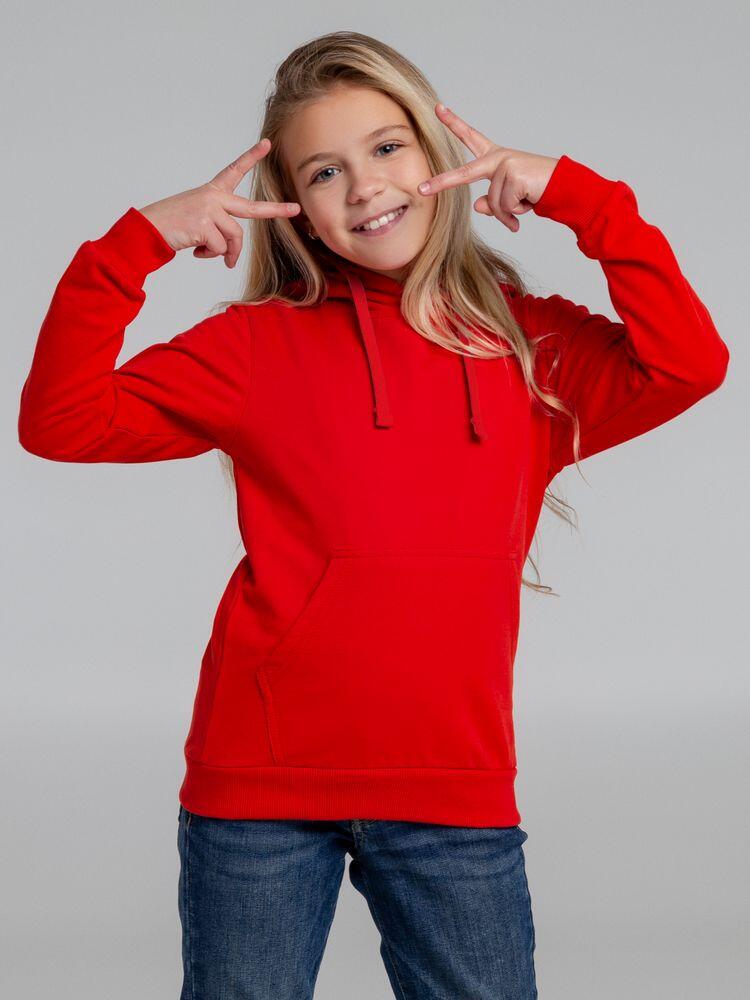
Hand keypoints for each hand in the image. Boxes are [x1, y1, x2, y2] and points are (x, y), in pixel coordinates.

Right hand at [138, 139, 300, 266]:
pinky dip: (210, 256)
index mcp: (212, 192)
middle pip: (251, 208)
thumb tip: (230, 254)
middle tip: (295, 209)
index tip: (267, 144)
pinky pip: (219, 248)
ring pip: (234, 238)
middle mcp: (213, 197)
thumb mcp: (200, 223)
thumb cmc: (173, 226)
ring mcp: (210, 209)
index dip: (251, 157)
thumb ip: (220, 230)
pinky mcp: (204, 224)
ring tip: (206, 253)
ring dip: (224, 253)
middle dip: (275, 210)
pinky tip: (195, 251)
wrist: (147, 229)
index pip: (234, 171)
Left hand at [417, 103, 558, 232]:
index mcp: (494, 158)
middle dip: (442, 182)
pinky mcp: (514, 176)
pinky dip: (516, 213)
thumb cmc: (535, 191)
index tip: (437, 108)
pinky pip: (505, 206)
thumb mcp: (509, 199)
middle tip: (421, 189)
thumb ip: (491, 202)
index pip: (470, 137)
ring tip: (523, 204)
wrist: (564, 186)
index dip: (453, 123)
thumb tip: (477, 206)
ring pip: (492, 203)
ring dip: (508, 213)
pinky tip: (528, 201)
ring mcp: (505, 165)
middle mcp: (498, 158)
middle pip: (464, 173)